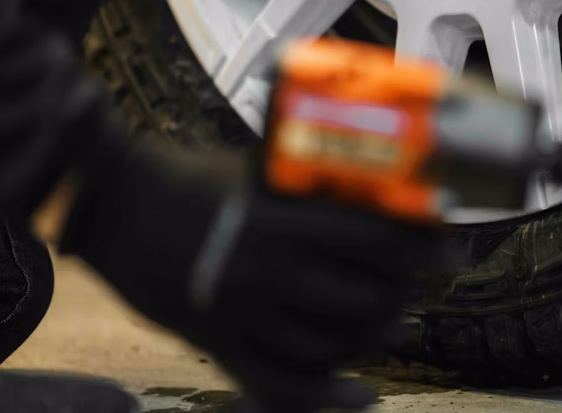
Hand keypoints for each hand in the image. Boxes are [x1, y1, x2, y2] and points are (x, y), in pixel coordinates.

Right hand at [61, 137, 440, 411]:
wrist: (110, 204)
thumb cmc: (184, 177)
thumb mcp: (253, 171)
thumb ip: (306, 188)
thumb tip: (365, 187)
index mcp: (280, 222)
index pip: (373, 240)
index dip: (421, 247)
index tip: (451, 248)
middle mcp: (267, 272)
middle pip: (361, 298)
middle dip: (402, 294)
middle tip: (418, 286)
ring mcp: (242, 314)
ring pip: (328, 343)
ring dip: (372, 338)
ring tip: (394, 325)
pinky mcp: (218, 342)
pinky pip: (278, 384)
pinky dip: (325, 397)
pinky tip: (362, 397)